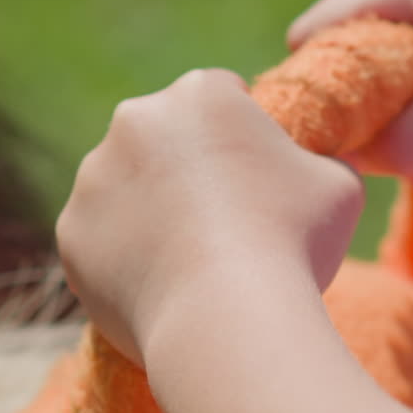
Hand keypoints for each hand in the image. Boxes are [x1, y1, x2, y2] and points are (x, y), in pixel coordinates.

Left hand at [56, 69, 362, 364]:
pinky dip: (125, 256)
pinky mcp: (72, 233)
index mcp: (201, 94)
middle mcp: (136, 120)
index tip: (256, 175)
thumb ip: (324, 160)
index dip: (243, 134)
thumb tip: (319, 163)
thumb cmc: (294, 242)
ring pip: (126, 187)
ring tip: (192, 260)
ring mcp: (95, 177)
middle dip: (187, 166)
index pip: (223, 97)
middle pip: (166, 137)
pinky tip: (164, 285)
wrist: (228, 318)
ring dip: (151, 209)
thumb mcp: (341, 185)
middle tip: (224, 220)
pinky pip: (102, 239)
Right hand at [289, 0, 412, 177]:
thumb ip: (390, 144)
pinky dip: (412, 125)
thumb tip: (343, 165)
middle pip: (338, 59)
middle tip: (397, 161)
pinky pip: (396, 83)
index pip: (312, 34)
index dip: (320, 91)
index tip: (344, 143)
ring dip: (391, 132)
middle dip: (363, 118)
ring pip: (368, 80)